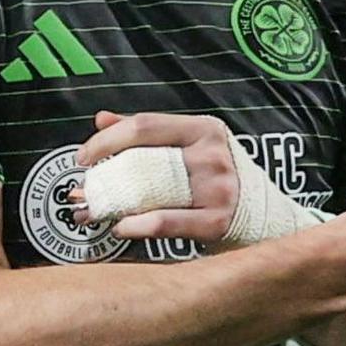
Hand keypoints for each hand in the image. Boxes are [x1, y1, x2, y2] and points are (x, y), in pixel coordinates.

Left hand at [69, 111, 238, 242]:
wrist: (263, 213)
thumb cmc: (220, 177)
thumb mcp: (192, 144)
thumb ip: (149, 132)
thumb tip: (102, 118)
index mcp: (204, 129)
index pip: (145, 126)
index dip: (107, 139)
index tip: (83, 156)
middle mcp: (212, 155)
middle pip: (143, 159)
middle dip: (103, 177)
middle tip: (82, 190)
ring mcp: (217, 188)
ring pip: (150, 193)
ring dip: (112, 204)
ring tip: (91, 211)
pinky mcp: (217, 221)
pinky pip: (165, 221)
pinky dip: (135, 225)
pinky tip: (119, 227)